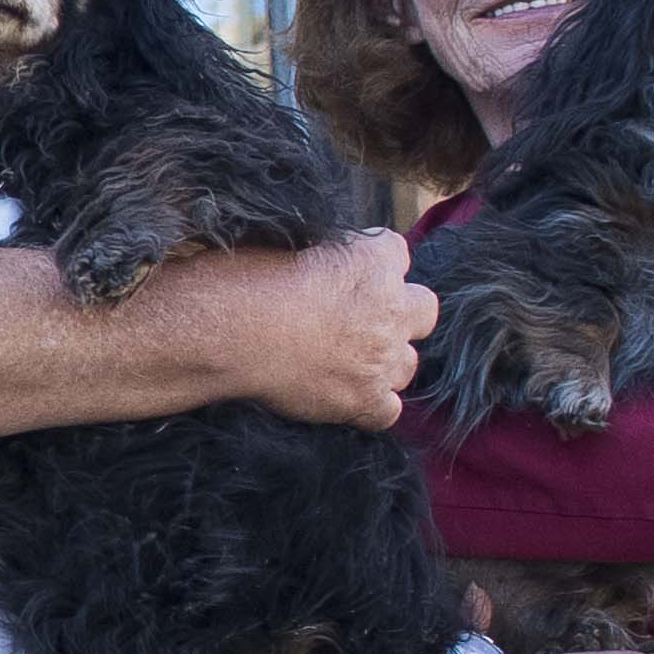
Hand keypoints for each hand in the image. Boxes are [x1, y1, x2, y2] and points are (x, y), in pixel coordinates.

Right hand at [235, 229, 437, 428]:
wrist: (230, 332)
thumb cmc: (247, 279)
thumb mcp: (289, 242)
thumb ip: (324, 255)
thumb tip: (321, 266)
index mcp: (374, 261)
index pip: (396, 252)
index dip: (372, 264)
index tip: (346, 272)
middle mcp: (390, 308)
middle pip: (423, 309)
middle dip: (400, 310)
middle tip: (361, 316)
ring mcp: (380, 358)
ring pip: (409, 363)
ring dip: (386, 359)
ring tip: (350, 359)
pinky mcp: (363, 401)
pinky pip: (389, 411)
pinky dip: (371, 405)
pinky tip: (344, 395)